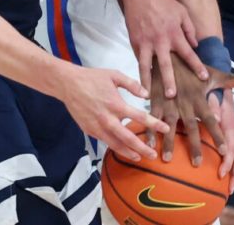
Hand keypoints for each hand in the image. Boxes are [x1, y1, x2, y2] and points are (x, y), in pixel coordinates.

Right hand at [52, 62, 168, 161]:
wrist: (68, 84)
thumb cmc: (92, 78)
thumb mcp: (114, 75)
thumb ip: (132, 84)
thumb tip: (146, 94)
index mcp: (116, 104)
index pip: (140, 116)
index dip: (154, 124)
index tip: (165, 129)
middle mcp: (107, 119)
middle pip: (128, 138)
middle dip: (142, 148)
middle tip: (153, 155)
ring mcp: (97, 127)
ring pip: (115, 144)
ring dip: (128, 152)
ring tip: (139, 158)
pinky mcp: (89, 130)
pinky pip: (104, 141)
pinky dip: (114, 147)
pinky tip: (122, 150)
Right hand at [120, 0, 203, 95]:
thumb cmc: (163, 2)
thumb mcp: (182, 12)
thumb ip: (189, 29)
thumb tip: (195, 45)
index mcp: (175, 34)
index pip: (188, 54)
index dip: (197, 66)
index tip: (204, 78)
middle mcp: (161, 41)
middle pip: (166, 65)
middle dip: (169, 81)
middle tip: (172, 96)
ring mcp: (146, 43)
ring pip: (146, 66)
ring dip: (148, 81)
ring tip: (147, 95)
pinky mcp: (135, 42)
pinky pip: (139, 59)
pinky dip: (140, 71)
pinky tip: (141, 82)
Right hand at [147, 53, 233, 174]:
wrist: (169, 55)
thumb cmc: (192, 68)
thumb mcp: (213, 73)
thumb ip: (231, 79)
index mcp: (200, 98)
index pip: (212, 120)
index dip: (218, 135)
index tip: (225, 151)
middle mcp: (185, 103)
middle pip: (191, 128)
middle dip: (194, 146)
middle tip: (197, 164)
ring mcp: (169, 102)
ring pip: (169, 125)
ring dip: (168, 142)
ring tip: (167, 159)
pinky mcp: (155, 100)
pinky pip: (152, 117)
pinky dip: (149, 130)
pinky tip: (149, 143)